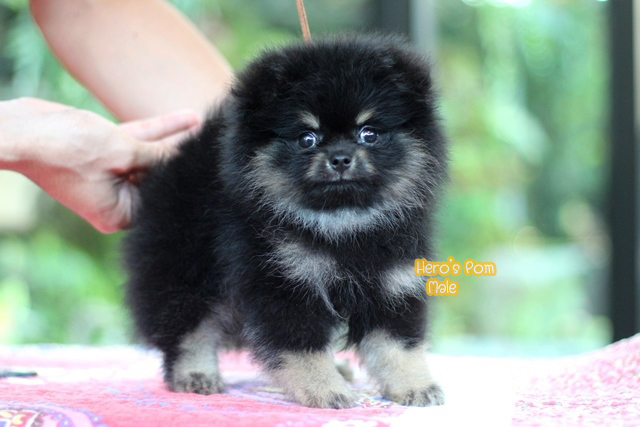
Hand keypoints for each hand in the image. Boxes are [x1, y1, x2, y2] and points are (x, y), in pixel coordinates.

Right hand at [0, 98, 199, 232]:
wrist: (22, 129)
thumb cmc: (66, 148)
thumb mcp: (123, 152)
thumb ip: (159, 156)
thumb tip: (189, 160)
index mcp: (120, 213)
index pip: (163, 201)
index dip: (186, 185)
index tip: (215, 177)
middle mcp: (118, 199)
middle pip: (160, 179)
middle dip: (184, 161)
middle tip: (217, 150)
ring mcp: (111, 175)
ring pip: (153, 157)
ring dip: (177, 141)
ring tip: (208, 128)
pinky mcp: (107, 153)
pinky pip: (140, 142)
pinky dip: (161, 130)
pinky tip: (188, 119)